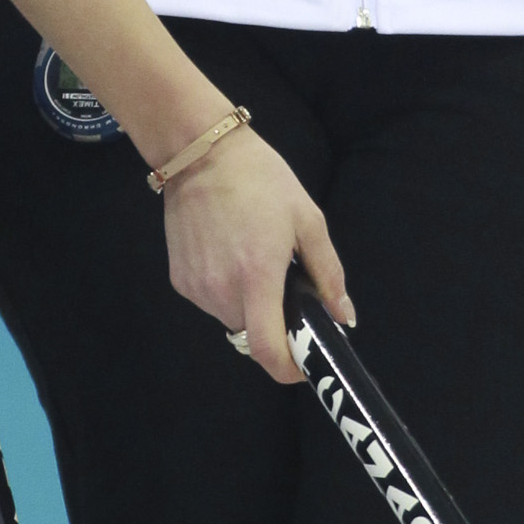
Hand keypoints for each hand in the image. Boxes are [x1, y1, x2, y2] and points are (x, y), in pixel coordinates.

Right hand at [160, 128, 349, 382]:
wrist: (201, 154)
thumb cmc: (261, 181)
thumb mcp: (308, 221)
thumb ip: (328, 274)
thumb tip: (344, 317)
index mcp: (258, 276)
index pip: (268, 351)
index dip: (289, 369)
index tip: (303, 365)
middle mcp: (221, 290)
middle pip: (253, 335)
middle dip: (274, 325)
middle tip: (286, 290)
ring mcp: (196, 287)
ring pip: (232, 319)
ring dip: (250, 305)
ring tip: (255, 261)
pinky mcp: (180, 280)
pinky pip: (212, 302)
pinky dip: (227, 291)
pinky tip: (230, 253)